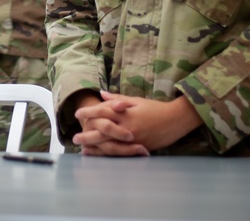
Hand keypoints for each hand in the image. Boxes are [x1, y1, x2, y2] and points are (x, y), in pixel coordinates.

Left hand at [74, 92, 200, 154]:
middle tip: (74, 137)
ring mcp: (132, 139)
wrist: (175, 120)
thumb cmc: (155, 108)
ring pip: (109, 144)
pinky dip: (108, 154)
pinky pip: (120, 153)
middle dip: (87, 134)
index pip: (103, 111)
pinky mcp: (138, 148)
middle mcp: (127, 126)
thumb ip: (117, 98)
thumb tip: (100, 94)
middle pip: (102, 130)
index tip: (77, 114)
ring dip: (95, 147)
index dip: (89, 112)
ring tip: (83, 148)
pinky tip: (100, 155)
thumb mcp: (136, 100)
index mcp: (125, 112)